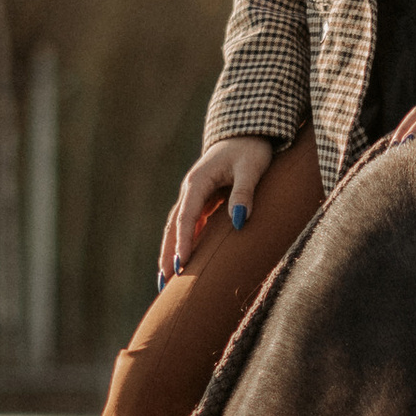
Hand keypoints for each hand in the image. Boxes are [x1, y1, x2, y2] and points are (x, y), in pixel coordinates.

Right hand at [159, 135, 275, 282]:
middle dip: (168, 254)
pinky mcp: (202, 200)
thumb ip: (244, 193)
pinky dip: (184, 244)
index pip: (187, 217)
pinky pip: (189, 226)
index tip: (181, 265)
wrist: (248, 132)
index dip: (183, 242)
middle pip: (174, 226)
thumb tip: (239, 222)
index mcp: (198, 182)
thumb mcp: (251, 168)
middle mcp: (190, 190)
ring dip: (171, 252)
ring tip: (166, 281)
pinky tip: (184, 262)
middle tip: (164, 283)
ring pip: (177, 228)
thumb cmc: (251, 149)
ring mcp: (194, 196)